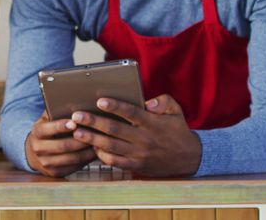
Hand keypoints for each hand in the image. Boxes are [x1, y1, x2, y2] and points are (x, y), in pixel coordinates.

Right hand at [24, 111, 96, 177]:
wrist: (35, 152)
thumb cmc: (48, 130)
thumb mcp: (47, 119)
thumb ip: (56, 111)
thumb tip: (72, 99)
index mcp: (36, 133)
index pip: (47, 129)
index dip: (60, 126)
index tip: (74, 122)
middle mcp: (38, 149)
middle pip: (63, 145)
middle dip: (80, 139)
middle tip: (95, 132)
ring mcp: (46, 163)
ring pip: (72, 158)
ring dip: (87, 150)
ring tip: (100, 141)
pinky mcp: (56, 173)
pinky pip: (75, 166)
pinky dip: (87, 159)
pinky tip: (96, 151)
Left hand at [71, 94, 201, 176]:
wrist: (189, 158)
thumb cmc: (177, 130)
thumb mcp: (175, 110)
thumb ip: (162, 101)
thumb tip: (147, 102)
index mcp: (151, 122)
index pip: (130, 112)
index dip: (115, 106)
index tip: (100, 101)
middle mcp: (143, 138)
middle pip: (114, 129)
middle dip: (93, 122)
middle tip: (76, 116)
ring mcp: (139, 153)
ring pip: (111, 146)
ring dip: (92, 139)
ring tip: (76, 132)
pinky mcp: (136, 165)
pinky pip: (116, 161)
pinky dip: (102, 155)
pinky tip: (92, 147)